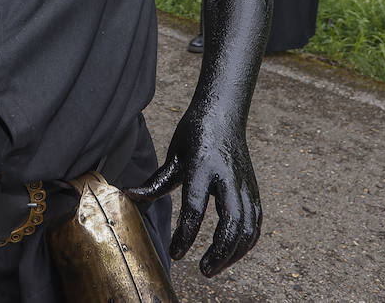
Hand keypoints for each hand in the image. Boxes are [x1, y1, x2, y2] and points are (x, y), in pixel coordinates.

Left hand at [125, 104, 261, 275]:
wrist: (223, 113)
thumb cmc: (193, 134)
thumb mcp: (173, 156)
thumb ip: (155, 182)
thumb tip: (129, 197)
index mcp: (203, 166)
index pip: (195, 207)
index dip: (186, 234)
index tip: (176, 254)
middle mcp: (228, 176)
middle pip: (232, 222)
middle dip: (219, 251)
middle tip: (203, 270)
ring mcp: (245, 183)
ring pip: (248, 226)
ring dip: (234, 253)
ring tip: (214, 267)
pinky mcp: (254, 188)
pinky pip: (255, 222)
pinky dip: (246, 242)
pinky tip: (230, 254)